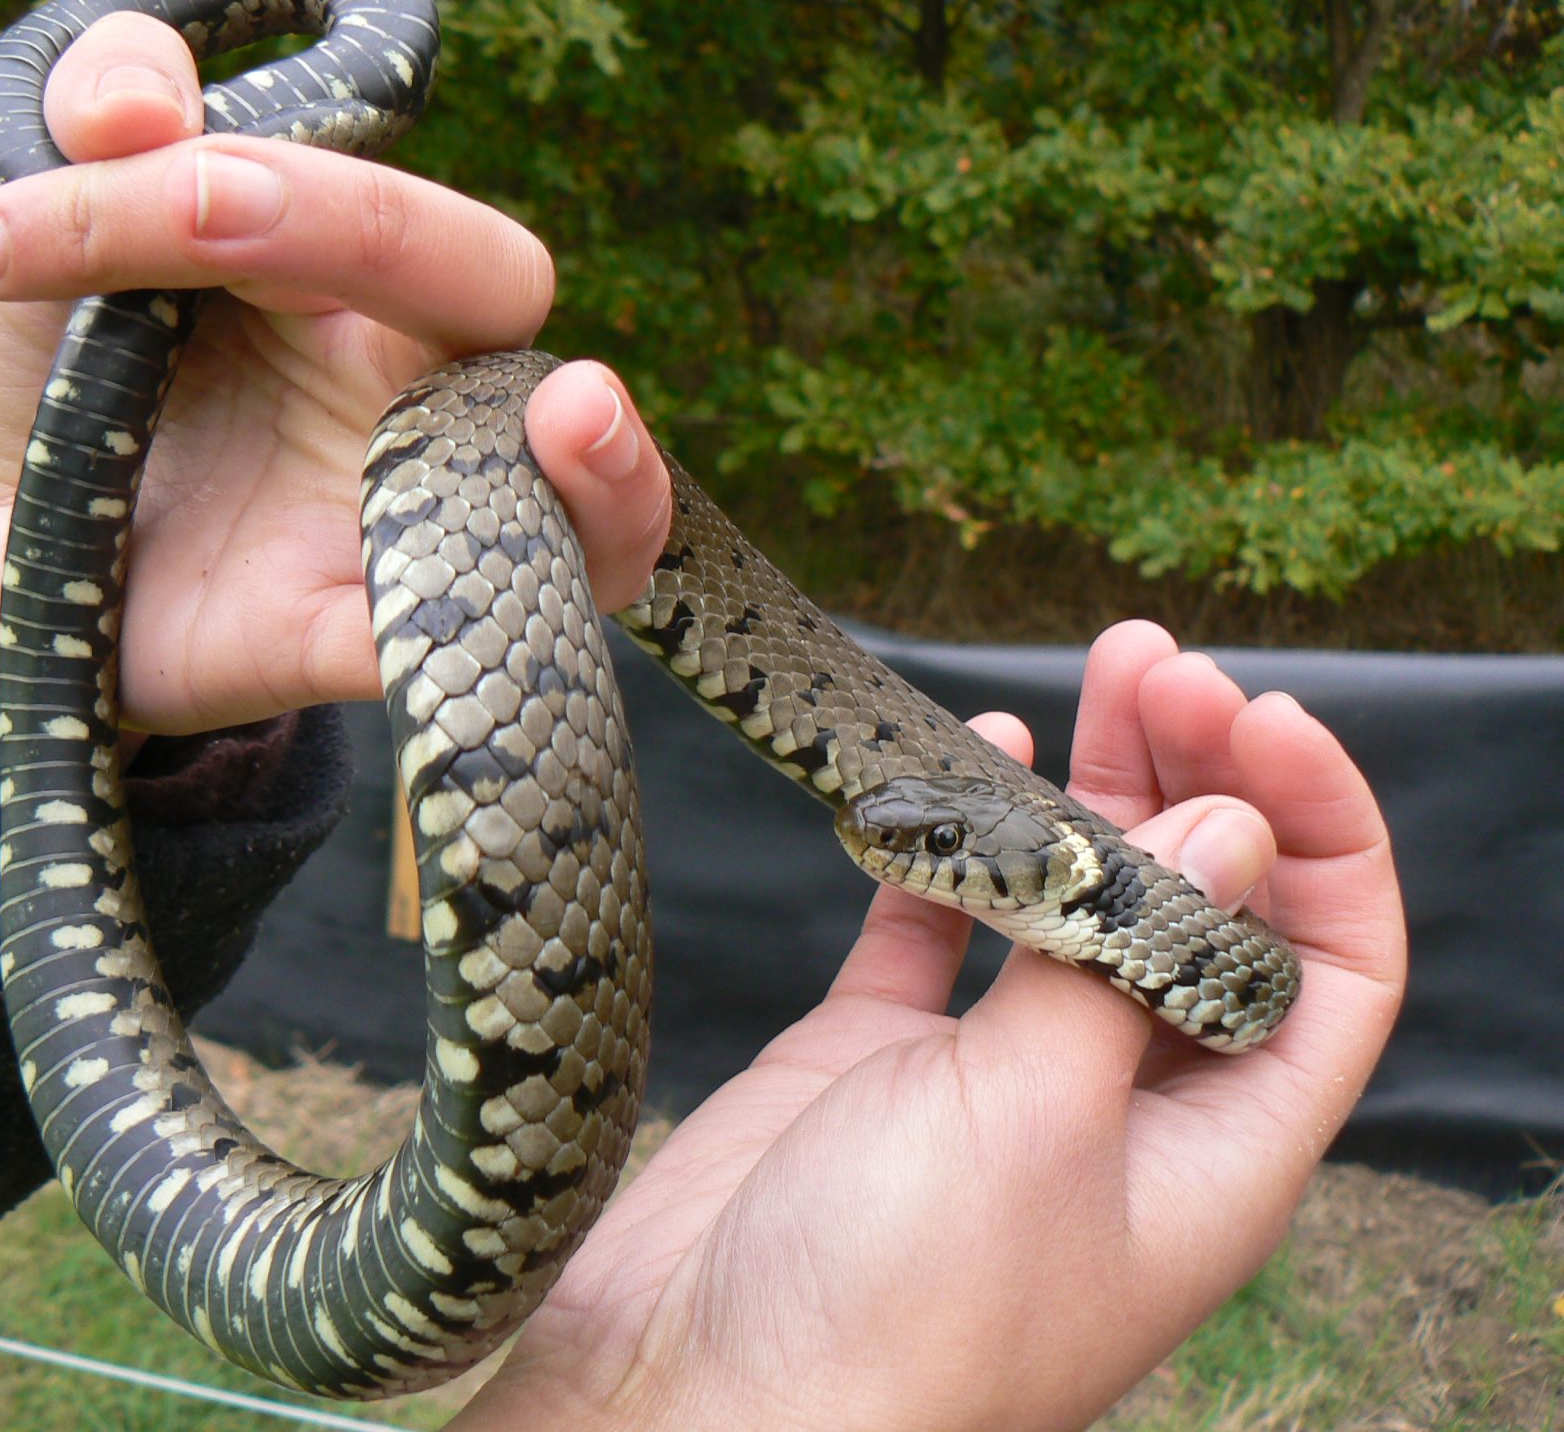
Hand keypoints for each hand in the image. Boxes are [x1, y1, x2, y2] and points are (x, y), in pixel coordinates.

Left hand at [0, 13, 669, 733]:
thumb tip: (138, 102)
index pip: (360, 194)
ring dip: (606, 477)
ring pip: (583, 520)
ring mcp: (401, 528)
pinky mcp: (349, 647)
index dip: (241, 178)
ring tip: (577, 419)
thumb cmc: (75, 385)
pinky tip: (434, 621)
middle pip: (498, 297)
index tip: (29, 216)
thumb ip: (94, 113)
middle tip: (203, 213)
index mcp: (350, 273)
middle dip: (400, 242)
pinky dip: (456, 642)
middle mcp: (412, 390)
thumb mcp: (47, 232)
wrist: (20, 561)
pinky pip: (445, 658)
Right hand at [456, 621, 1404, 1431]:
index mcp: (1212, 1150)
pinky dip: (956, 838)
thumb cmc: (895, 1309)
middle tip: (1154, 664)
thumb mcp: (1040, 1121)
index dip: (1318, 835)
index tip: (1252, 718)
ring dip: (1091, 791)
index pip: (1325, 966)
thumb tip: (1230, 828)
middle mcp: (1117, 1106)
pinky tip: (970, 758)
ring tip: (1092, 676)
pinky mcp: (876, 1056)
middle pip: (1200, 913)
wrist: (697, 1396)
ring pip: (1073, 903)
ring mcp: (991, 1076)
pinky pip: (939, 921)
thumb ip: (1123, 962)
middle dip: (1197, 779)